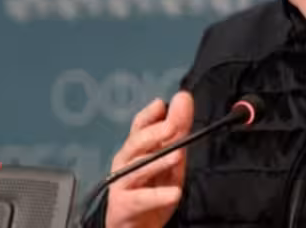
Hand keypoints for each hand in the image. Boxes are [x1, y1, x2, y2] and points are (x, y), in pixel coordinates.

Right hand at [105, 91, 194, 227]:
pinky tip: (173, 193)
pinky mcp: (124, 205)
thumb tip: (183, 101)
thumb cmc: (150, 193)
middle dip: (155, 133)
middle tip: (173, 126)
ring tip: (176, 155)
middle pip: (137, 143)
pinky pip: (141, 199)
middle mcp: (125, 163)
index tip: (164, 104)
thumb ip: (178, 133)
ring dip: (158, 161)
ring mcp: (122, 184)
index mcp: (136, 150)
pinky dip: (157, 196)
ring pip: (138, 169)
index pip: (140, 126)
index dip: (150, 114)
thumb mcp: (170, 163)